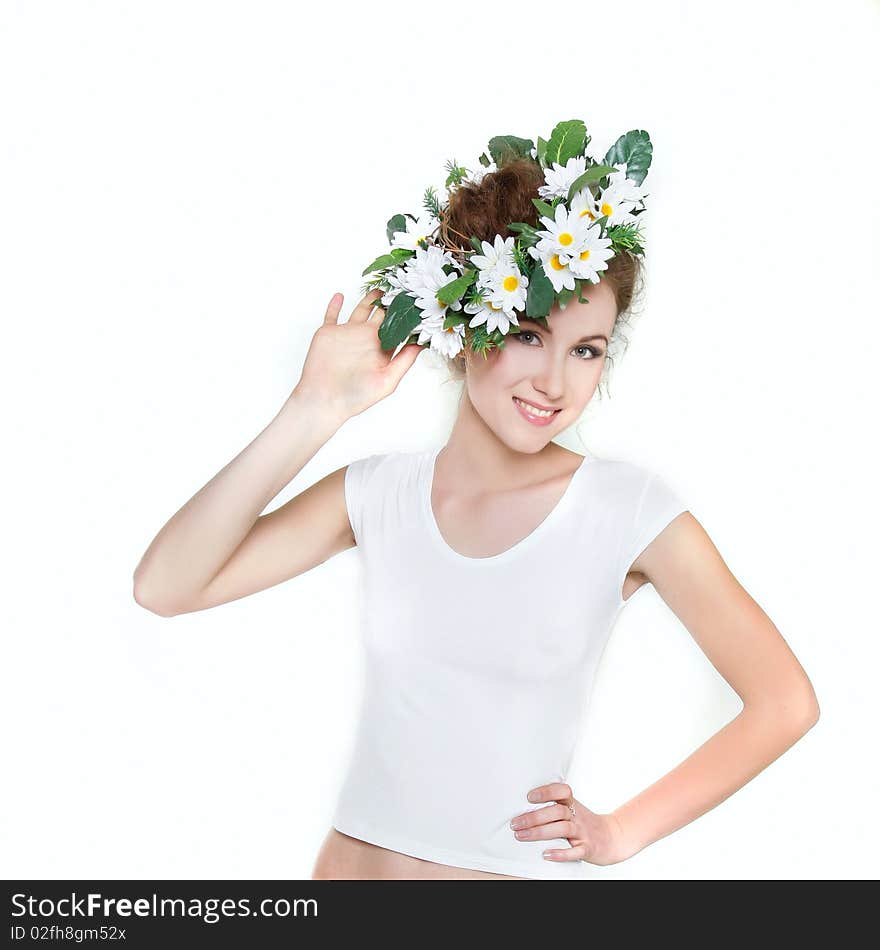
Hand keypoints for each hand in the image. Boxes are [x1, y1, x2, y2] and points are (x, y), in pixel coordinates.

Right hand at [292, 289, 423, 418]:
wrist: (324, 400)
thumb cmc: (356, 397)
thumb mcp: (387, 381)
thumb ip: (404, 361)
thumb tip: (422, 343)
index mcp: (382, 351)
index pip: (398, 329)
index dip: (407, 317)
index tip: (418, 301)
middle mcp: (367, 340)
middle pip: (382, 315)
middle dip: (392, 301)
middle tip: (403, 284)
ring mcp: (348, 335)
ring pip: (361, 310)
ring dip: (369, 298)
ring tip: (380, 286)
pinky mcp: (329, 333)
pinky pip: (332, 315)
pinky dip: (335, 305)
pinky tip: (341, 295)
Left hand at [509, 782, 634, 866]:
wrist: (612, 839)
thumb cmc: (584, 824)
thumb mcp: (573, 810)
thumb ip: (554, 806)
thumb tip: (523, 807)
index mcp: (573, 804)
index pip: (562, 791)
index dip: (546, 792)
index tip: (529, 797)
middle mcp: (578, 816)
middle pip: (556, 811)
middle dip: (534, 817)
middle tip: (515, 823)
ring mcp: (583, 832)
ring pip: (562, 829)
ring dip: (540, 832)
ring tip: (521, 836)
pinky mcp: (588, 848)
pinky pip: (575, 851)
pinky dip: (560, 853)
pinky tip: (546, 855)